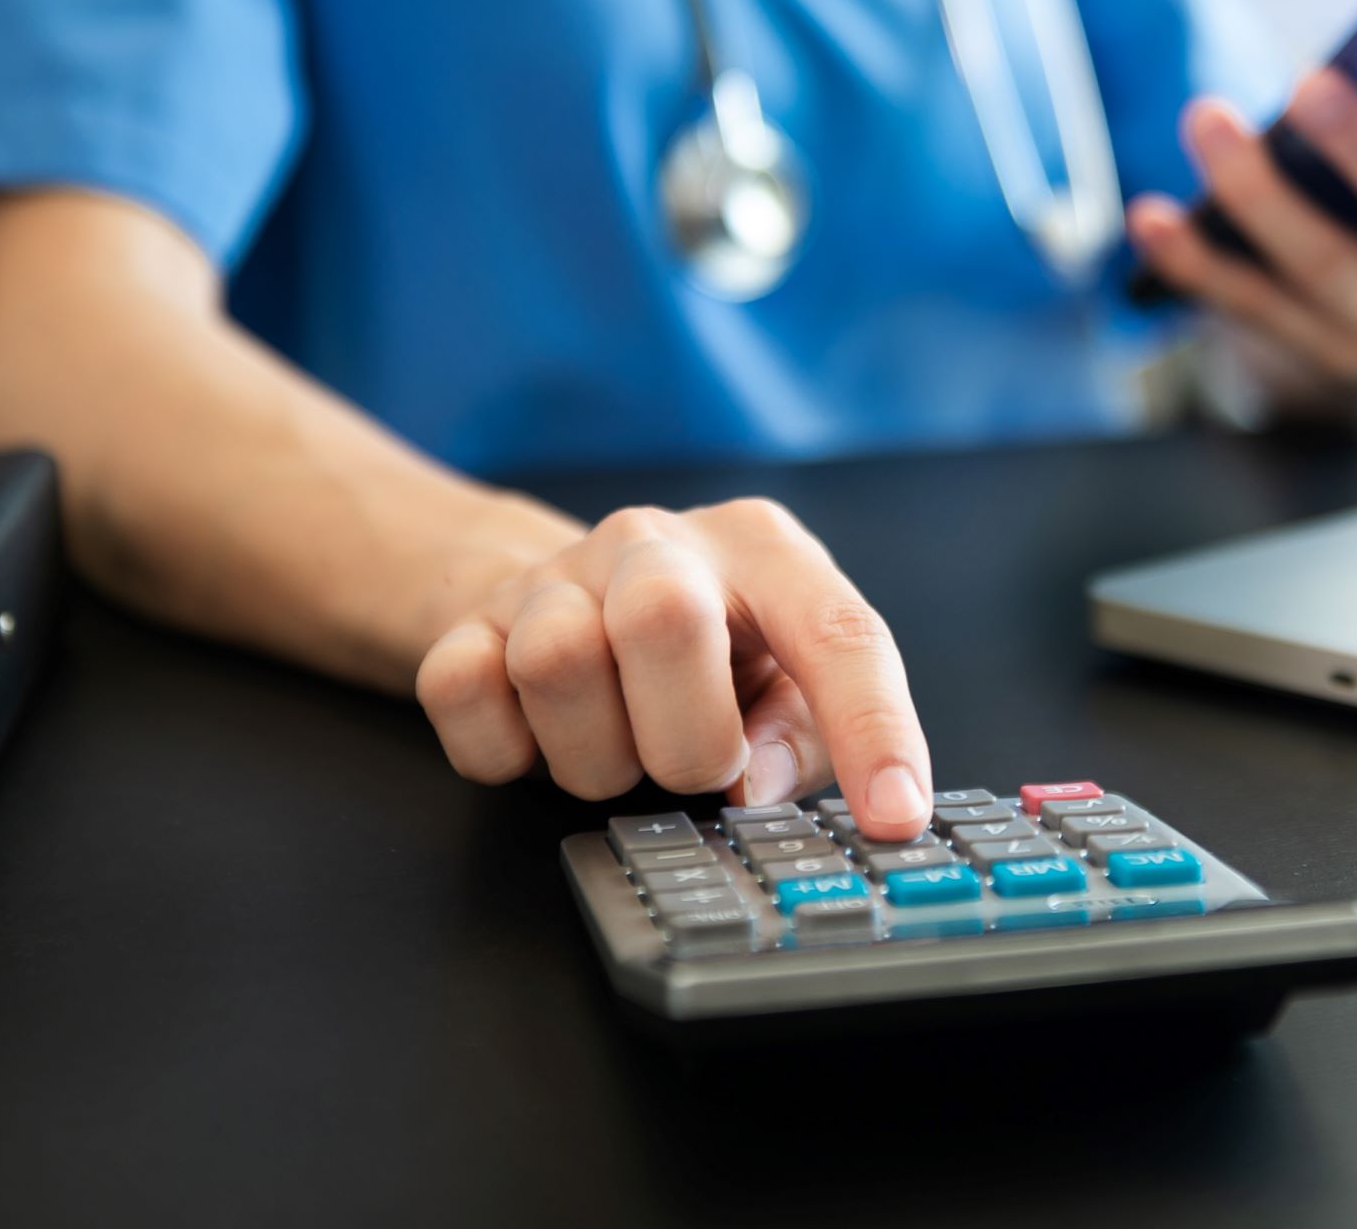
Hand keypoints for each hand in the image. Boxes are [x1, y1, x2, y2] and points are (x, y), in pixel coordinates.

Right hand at [414, 500, 933, 839]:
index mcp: (764, 551)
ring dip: (595, 755)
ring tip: (620, 745)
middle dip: (686, 737)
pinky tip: (542, 736)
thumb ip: (802, 736)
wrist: (570, 591)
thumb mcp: (785, 683)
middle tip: (694, 765)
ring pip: (555, 664)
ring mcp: (553, 574)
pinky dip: (504, 750)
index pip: (837, 633)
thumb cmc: (710, 651)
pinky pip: (463, 694)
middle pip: (663, 619)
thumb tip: (757, 786)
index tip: (893, 816)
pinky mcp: (466, 619)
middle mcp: (657, 541)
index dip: (872, 729)